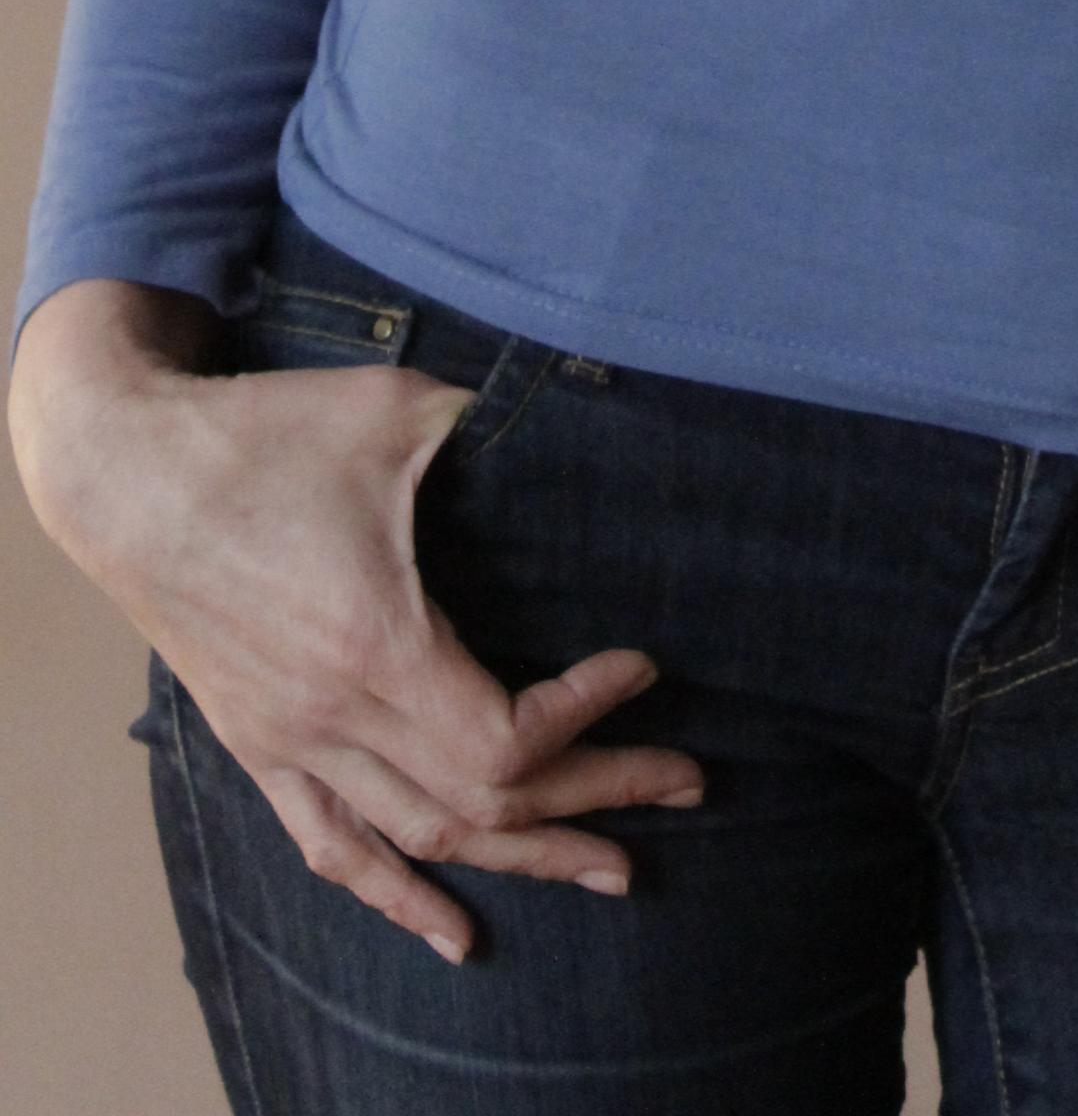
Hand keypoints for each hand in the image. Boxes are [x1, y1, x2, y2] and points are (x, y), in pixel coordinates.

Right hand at [10, 281, 701, 961]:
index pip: (507, 738)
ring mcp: (291, 743)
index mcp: (376, 647)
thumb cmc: (264, 435)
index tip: (646, 667)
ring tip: (613, 869)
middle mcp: (334, 717)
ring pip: (423, 838)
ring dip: (526, 857)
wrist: (128, 474)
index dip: (589, 715)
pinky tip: (454, 932)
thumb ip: (492, 421)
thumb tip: (583, 404)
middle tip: (688, 786)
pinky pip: (334, 847)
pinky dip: (399, 895)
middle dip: (598, 796)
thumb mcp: (394, 409)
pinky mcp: (258, 746)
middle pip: (486, 801)